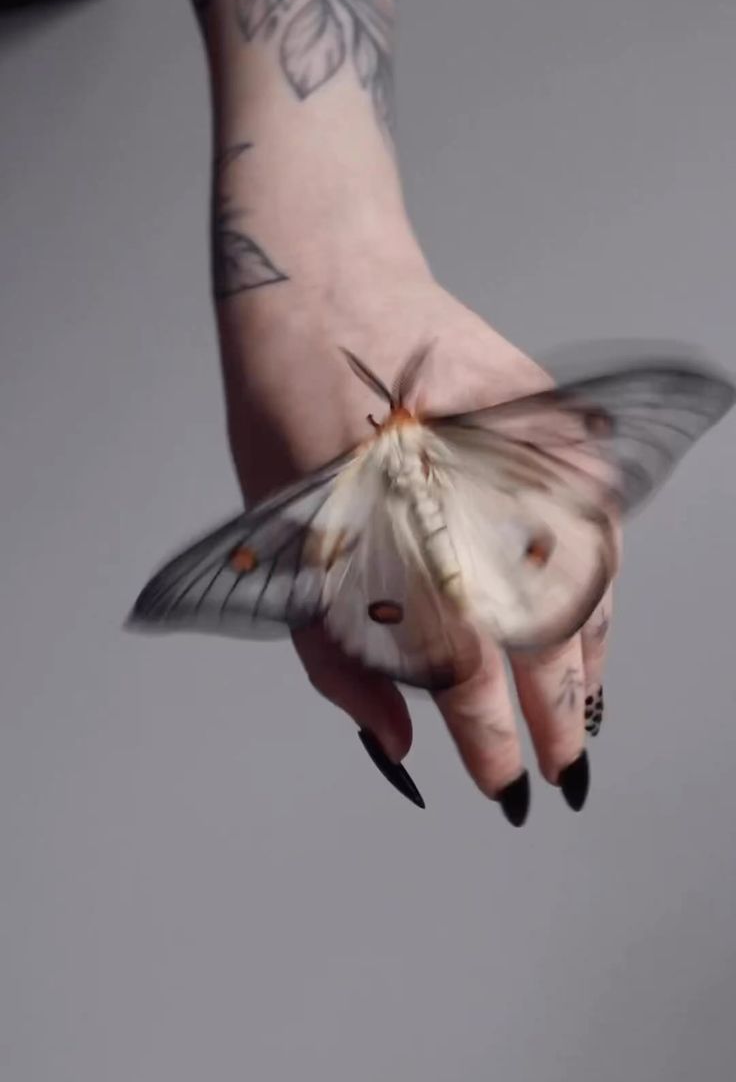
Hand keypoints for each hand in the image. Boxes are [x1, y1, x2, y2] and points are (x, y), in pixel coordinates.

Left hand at [219, 252, 611, 824]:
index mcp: (411, 552)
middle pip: (547, 649)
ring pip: (588, 594)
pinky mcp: (561, 433)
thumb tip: (401, 744)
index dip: (494, 746)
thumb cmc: (288, 425)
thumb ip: (342, 663)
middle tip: (564, 773)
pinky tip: (589, 625)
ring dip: (589, 663)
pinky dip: (599, 592)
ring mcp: (537, 468)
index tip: (503, 787)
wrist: (329, 295)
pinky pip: (598, 536)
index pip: (472, 681)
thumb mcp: (286, 556)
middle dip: (560, 723)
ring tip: (584, 713)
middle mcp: (488, 514)